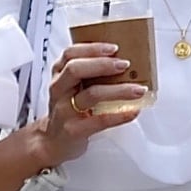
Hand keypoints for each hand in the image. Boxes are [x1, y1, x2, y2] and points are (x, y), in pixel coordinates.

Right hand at [38, 44, 147, 166]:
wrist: (52, 142)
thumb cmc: (66, 112)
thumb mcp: (69, 89)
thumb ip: (86, 76)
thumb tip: (120, 65)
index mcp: (59, 75)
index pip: (70, 54)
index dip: (92, 48)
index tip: (113, 48)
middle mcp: (59, 90)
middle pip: (76, 69)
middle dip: (103, 64)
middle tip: (125, 65)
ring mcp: (65, 111)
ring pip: (91, 94)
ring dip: (118, 90)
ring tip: (138, 90)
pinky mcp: (74, 130)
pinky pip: (100, 120)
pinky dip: (119, 115)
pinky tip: (132, 111)